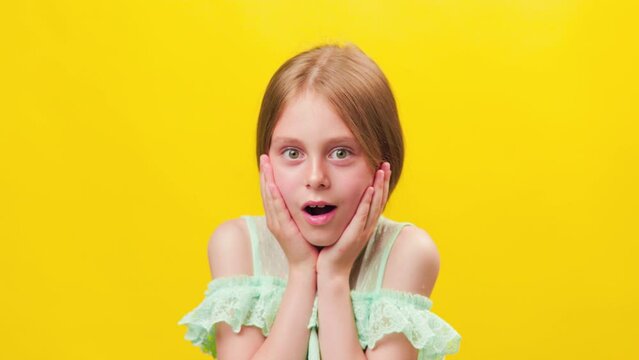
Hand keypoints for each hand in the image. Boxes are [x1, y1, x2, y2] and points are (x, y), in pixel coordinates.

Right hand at [259, 154, 318, 272]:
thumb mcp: (303, 224)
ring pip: (268, 197)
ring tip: (265, 163)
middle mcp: (274, 219)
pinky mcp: (282, 229)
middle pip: (266, 191)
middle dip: (265, 173)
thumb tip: (310, 197)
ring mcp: (276, 224)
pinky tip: (272, 183)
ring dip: (266, 179)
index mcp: (279, 218)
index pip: (272, 193)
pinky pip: (276, 208)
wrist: (308, 267)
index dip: (269, 177)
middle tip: (264, 157)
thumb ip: (303, 212)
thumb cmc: (309, 246)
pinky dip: (273, 194)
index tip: (269, 161)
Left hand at [316, 162, 390, 278]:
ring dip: (379, 187)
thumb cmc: (333, 251)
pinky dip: (367, 202)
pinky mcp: (355, 236)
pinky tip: (370, 190)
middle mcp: (367, 226)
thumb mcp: (343, 230)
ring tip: (382, 171)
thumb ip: (346, 217)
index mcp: (365, 224)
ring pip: (375, 205)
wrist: (331, 272)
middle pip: (380, 200)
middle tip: (386, 163)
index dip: (381, 184)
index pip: (376, 201)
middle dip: (384, 181)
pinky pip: (363, 216)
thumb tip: (341, 202)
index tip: (382, 168)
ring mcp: (363, 231)